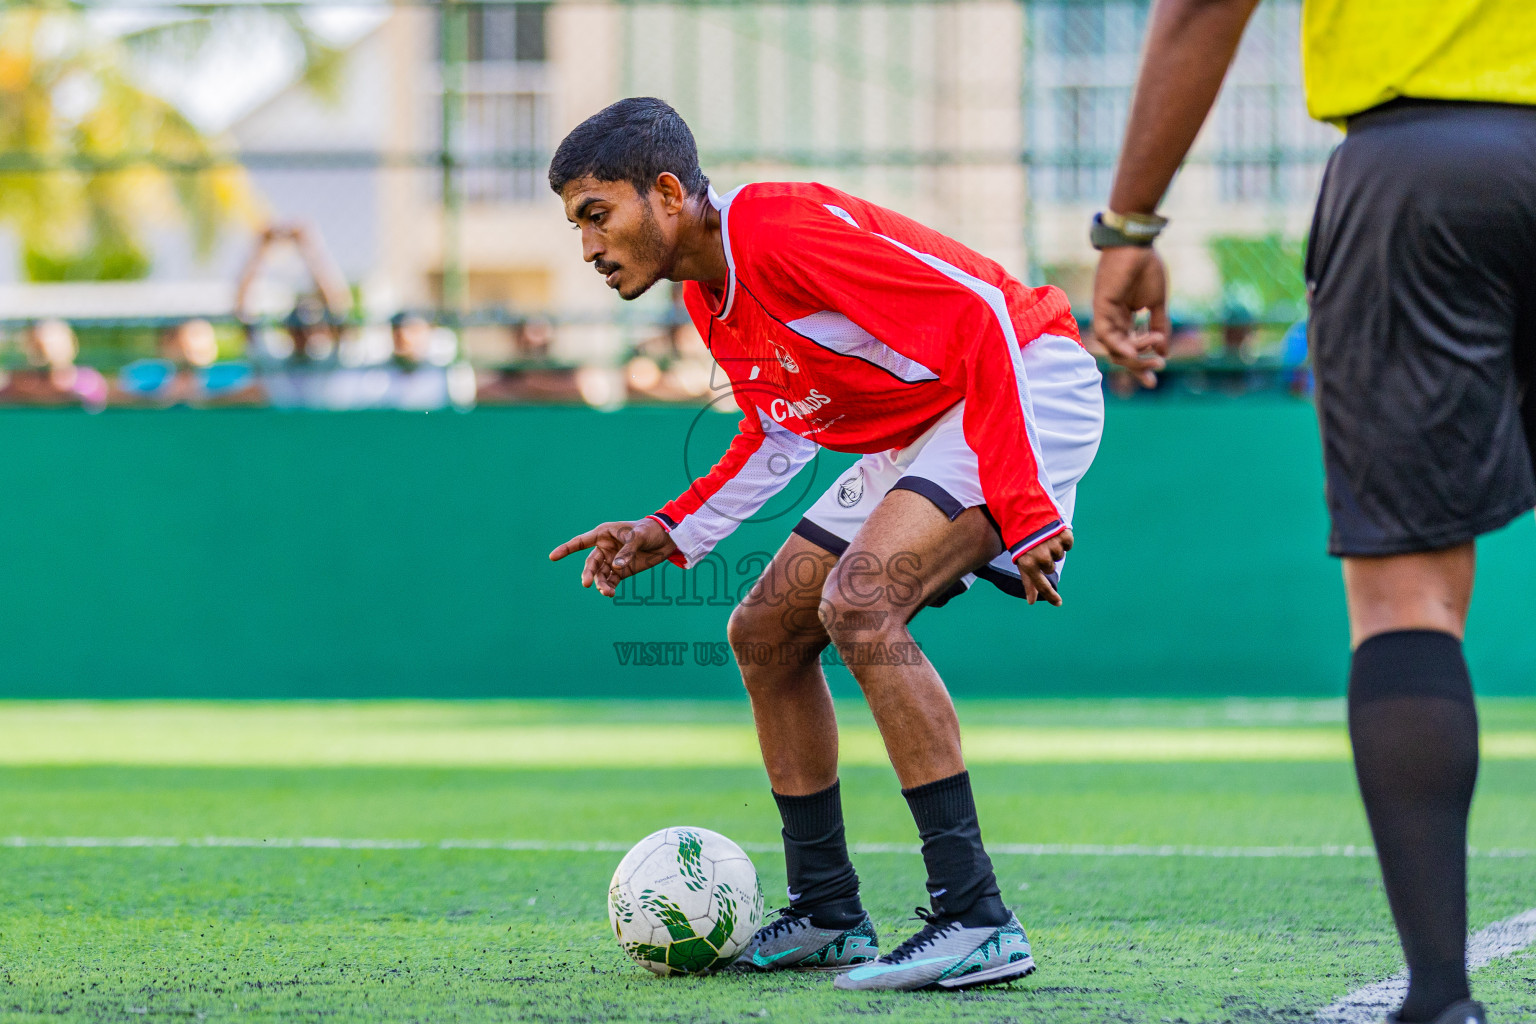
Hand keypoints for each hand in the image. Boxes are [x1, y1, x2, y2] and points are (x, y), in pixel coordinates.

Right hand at [548, 518, 677, 597]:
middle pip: (591, 563)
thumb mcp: (638, 537)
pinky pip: (611, 581)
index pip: (580, 542)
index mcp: (603, 534)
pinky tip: (610, 593)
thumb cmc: (649, 531)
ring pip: (600, 575)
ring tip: (606, 592)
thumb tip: (616, 568)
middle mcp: (604, 548)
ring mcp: (612, 560)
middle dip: (588, 573)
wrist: (666, 538)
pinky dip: (609, 587)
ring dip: (600, 584)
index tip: (552, 557)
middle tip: (586, 583)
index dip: (566, 549)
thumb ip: (627, 552)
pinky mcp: (622, 571)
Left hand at [1015, 528, 1072, 606]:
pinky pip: (1068, 544)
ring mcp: (1052, 545)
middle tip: (1036, 546)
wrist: (1022, 508)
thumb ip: (1028, 580)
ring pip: (1060, 556)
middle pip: (1051, 569)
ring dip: (1053, 548)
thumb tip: (1032, 602)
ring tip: (1043, 536)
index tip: (1058, 603)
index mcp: (1028, 563)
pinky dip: (1063, 539)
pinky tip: (1053, 532)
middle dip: (1045, 560)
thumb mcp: (1020, 558)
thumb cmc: (1021, 537)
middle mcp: (1041, 556)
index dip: (1050, 595)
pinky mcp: (1063, 534)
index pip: (1041, 585)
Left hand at [1092, 246, 1170, 387]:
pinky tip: (1135, 350)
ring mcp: (1105, 314)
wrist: (1138, 244)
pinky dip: (1120, 344)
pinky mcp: (1100, 307)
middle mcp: (1113, 319)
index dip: (1141, 365)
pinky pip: (1105, 333)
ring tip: (1154, 355)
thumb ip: (1159, 326)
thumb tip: (1164, 351)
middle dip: (1137, 367)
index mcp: (1126, 318)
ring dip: (1133, 355)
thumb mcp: (1157, 303)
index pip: (1131, 348)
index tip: (1154, 381)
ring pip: (1113, 347)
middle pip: (1120, 352)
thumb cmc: (1147, 267)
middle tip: (1155, 375)